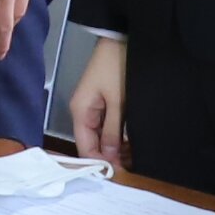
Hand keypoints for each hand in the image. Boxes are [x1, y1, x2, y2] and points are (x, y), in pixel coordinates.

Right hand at [71, 36, 130, 165]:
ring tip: (134, 159)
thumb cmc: (117, 66)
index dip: (97, 162)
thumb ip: (113, 131)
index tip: (116, 176)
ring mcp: (93, 106)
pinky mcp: (104, 102)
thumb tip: (110, 158)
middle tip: (130, 170)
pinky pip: (107, 126)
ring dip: (115, 147)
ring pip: (101, 135)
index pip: (84, 145)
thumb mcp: (118, 102)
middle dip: (109, 156)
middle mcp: (83, 111)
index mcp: (80, 110)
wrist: (121, 38)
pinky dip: (119, 136)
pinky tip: (132, 144)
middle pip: (92, 142)